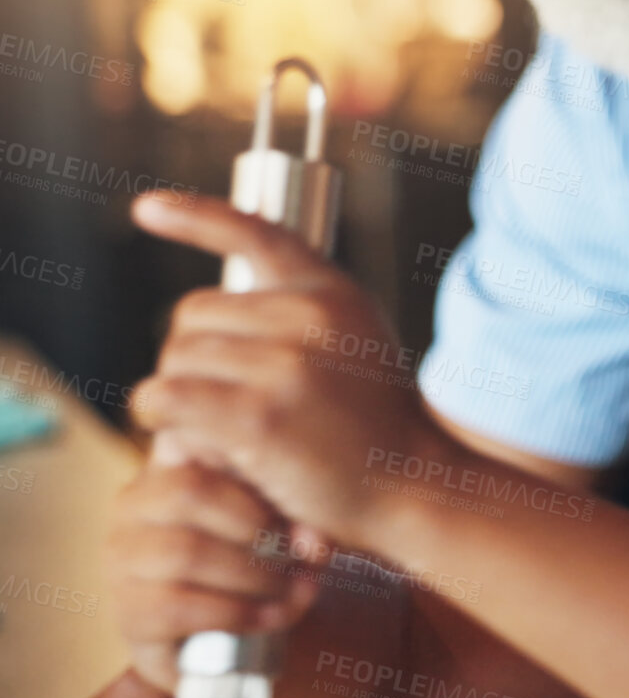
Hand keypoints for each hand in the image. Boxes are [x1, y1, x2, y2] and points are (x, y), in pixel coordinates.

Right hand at [103, 456, 324, 694]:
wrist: (242, 637)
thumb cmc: (265, 560)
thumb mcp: (283, 523)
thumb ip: (294, 511)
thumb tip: (314, 542)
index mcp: (169, 467)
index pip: (188, 438)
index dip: (240, 465)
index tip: (291, 503)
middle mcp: (134, 507)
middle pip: (189, 491)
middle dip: (257, 526)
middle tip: (299, 553)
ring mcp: (124, 561)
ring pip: (186, 551)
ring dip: (254, 574)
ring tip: (292, 588)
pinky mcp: (130, 614)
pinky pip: (178, 606)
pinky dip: (237, 612)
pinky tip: (270, 617)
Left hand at [129, 191, 452, 549]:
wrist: (414, 488)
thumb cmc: (375, 432)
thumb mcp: (356, 348)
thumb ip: (301, 319)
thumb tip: (203, 313)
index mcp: (335, 294)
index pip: (256, 235)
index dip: (194, 217)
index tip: (146, 209)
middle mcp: (312, 317)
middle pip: (193, 315)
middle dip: (194, 360)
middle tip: (225, 406)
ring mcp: (285, 365)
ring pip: (176, 359)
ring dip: (183, 399)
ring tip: (228, 434)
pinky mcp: (256, 415)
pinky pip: (165, 398)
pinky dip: (164, 421)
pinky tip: (196, 444)